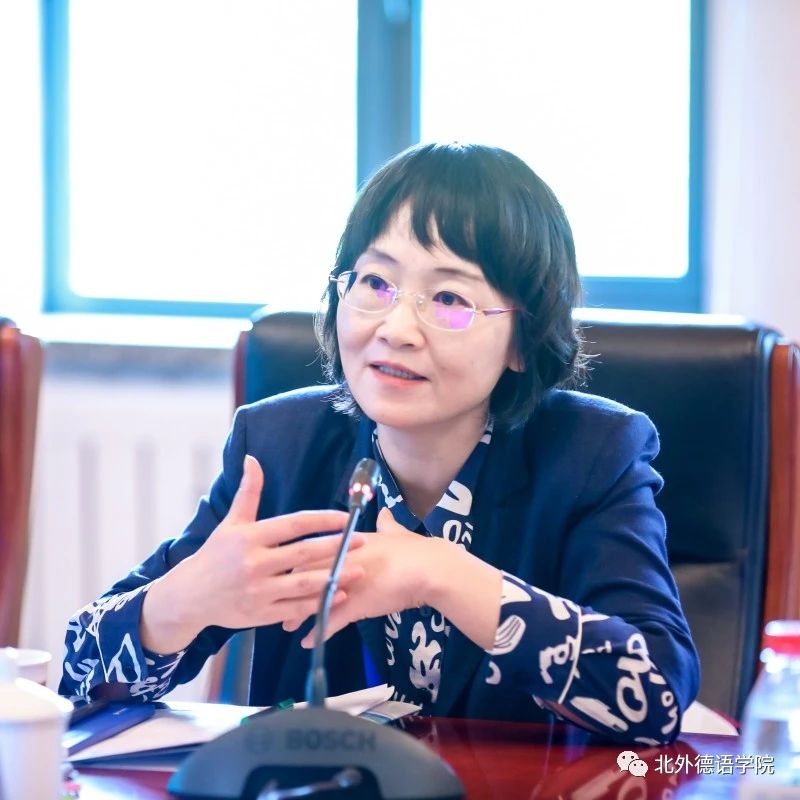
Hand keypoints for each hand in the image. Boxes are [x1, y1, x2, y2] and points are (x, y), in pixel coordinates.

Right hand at [140, 455, 365, 652]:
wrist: (188, 597)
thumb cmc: (214, 556)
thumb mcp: (230, 523)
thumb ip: (248, 492)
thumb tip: (252, 459)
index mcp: (249, 537)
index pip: (294, 524)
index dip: (322, 520)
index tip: (346, 517)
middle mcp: (254, 563)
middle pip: (304, 553)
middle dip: (336, 547)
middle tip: (363, 541)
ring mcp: (258, 591)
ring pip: (304, 584)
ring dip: (334, 578)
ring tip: (360, 570)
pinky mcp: (260, 615)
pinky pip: (296, 609)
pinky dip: (319, 604)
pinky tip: (340, 596)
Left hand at [282, 507, 438, 646]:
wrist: (431, 568)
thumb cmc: (416, 549)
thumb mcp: (398, 532)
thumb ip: (387, 525)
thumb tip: (385, 514)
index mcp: (348, 541)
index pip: (312, 551)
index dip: (298, 565)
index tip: (289, 576)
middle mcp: (342, 559)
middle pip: (304, 575)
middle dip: (289, 589)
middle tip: (279, 603)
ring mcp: (347, 582)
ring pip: (313, 598)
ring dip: (298, 613)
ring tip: (287, 626)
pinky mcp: (356, 603)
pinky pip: (331, 619)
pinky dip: (318, 632)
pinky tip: (308, 642)